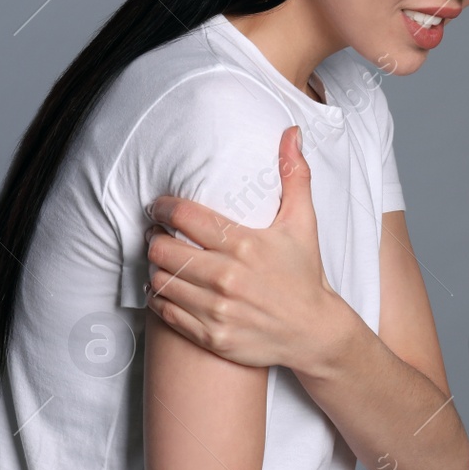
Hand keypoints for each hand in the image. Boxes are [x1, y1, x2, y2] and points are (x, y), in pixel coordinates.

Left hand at [144, 125, 353, 374]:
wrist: (313, 332)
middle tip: (158, 232)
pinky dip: (159, 297)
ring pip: (160, 280)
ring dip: (155, 267)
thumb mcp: (303, 223)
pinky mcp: (211, 336)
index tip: (159, 206)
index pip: (185, 216)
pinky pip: (166, 312)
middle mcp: (228, 278)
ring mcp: (217, 310)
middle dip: (155, 237)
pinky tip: (165, 287)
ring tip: (161, 259)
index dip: (163, 207)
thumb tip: (291, 133)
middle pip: (165, 249)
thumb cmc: (304, 274)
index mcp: (245, 245)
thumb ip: (295, 175)